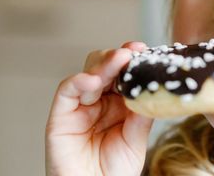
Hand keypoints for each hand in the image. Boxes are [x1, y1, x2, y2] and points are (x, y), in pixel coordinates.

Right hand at [45, 42, 152, 175]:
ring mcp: (79, 106)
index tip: (144, 50)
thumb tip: (153, 86)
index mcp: (119, 103)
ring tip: (120, 61)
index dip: (133, 60)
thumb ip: (142, 113)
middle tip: (133, 52)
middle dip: (119, 57)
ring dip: (104, 64)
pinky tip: (94, 80)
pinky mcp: (60, 116)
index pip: (124, 73)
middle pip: (105, 66)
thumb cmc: (114, 172)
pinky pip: (67, 90)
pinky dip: (79, 81)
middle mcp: (98, 100)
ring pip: (88, 71)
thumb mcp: (136, 139)